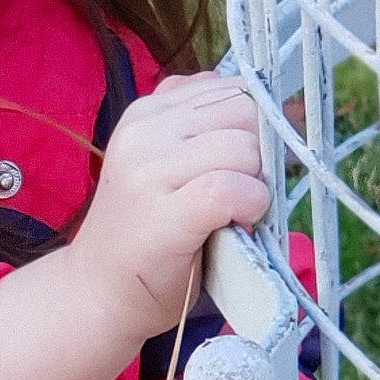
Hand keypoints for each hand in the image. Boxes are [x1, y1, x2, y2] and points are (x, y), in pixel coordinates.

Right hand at [64, 74, 268, 346]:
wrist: (98, 291)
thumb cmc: (145, 232)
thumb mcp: (166, 163)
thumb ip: (204, 127)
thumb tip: (281, 107)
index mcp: (146, 113)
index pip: (231, 88)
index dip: (257, 122)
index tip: (252, 159)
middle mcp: (143, 132)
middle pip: (243, 111)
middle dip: (260, 149)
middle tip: (245, 188)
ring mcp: (148, 172)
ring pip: (242, 148)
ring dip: (256, 181)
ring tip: (235, 210)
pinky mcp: (164, 213)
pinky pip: (231, 189)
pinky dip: (250, 205)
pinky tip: (239, 222)